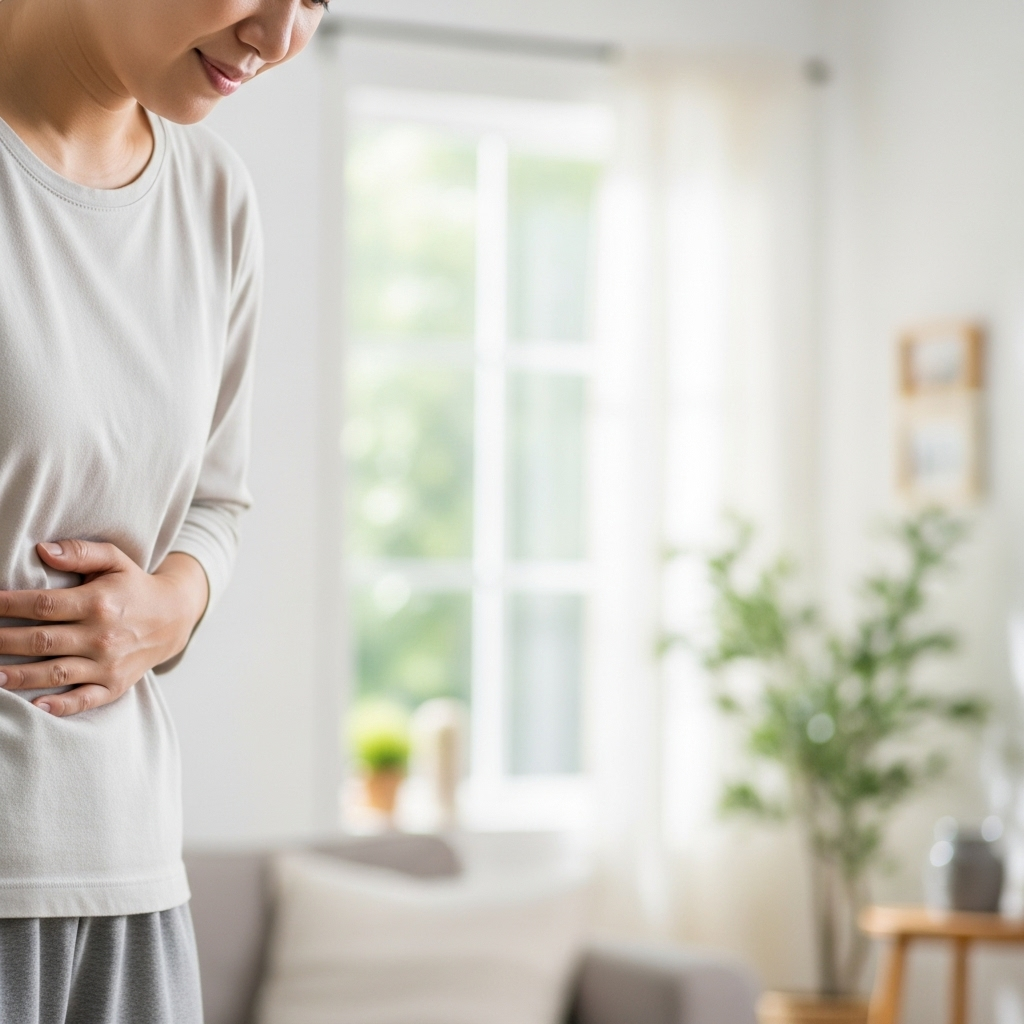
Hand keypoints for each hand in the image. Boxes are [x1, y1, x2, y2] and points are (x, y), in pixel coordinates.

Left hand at [0, 541, 208, 716]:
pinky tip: (36, 706)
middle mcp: (102, 635)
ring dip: (19, 676)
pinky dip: (61, 705)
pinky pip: (85, 699)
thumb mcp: (115, 559)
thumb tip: (43, 550)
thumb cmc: (135, 586)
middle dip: (2, 641)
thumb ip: (81, 552)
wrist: (174, 617)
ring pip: (55, 672)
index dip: (8, 605)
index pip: (43, 604)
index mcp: (99, 602)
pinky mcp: (115, 685)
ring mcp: (109, 664)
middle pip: (41, 640)